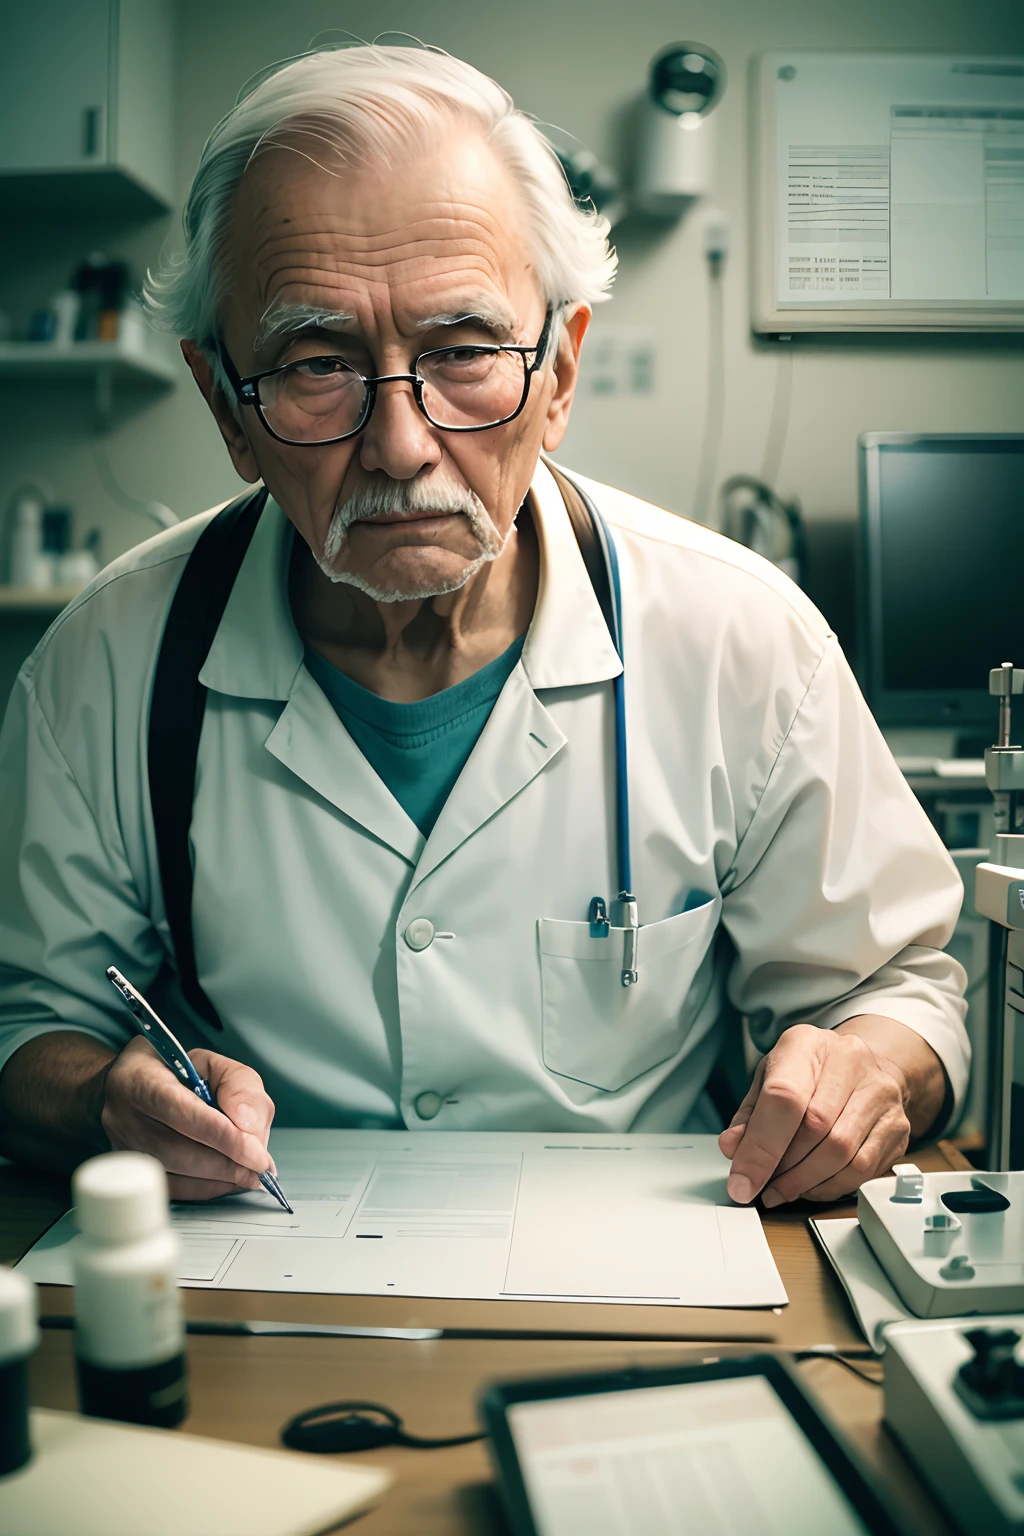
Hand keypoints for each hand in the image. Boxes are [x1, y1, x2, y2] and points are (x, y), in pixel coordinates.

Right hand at [100, 1036, 276, 1200]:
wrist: (127, 1088)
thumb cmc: (175, 1073)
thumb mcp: (214, 1064)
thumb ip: (239, 1087)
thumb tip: (248, 1125)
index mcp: (143, 1081)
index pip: (182, 1112)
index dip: (224, 1137)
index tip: (258, 1154)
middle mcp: (125, 1118)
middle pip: (180, 1152)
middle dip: (229, 1164)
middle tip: (261, 1168)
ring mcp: (124, 1150)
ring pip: (176, 1177)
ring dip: (221, 1179)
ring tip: (250, 1174)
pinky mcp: (131, 1174)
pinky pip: (172, 1192)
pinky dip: (207, 1189)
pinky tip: (228, 1181)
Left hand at [717, 1024, 910, 1207]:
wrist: (861, 1066)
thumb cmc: (809, 1073)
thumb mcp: (769, 1078)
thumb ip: (749, 1115)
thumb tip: (733, 1148)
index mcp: (806, 1043)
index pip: (784, 1097)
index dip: (761, 1146)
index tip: (744, 1181)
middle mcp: (850, 1061)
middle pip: (816, 1128)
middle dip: (783, 1169)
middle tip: (763, 1185)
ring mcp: (880, 1093)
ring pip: (842, 1154)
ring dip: (806, 1183)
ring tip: (783, 1188)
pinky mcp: (898, 1125)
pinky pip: (863, 1170)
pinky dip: (831, 1187)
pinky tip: (812, 1185)